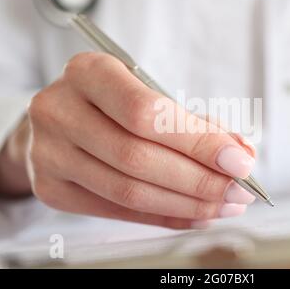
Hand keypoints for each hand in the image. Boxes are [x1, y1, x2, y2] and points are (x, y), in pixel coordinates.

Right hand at [0, 52, 256, 228]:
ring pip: (128, 192)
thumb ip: (196, 124)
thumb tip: (240, 155)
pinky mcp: (52, 189)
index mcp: (89, 72)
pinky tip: (194, 215)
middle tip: (238, 191)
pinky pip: (117, 212)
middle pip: (137, 158)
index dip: (197, 142)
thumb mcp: (151, 93)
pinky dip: (163, 217)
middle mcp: (60, 110)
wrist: (63, 117)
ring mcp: (49, 153)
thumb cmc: (116, 102)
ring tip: (223, 205)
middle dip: (198, 180)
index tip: (239, 162)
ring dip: (185, 204)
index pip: (146, 113)